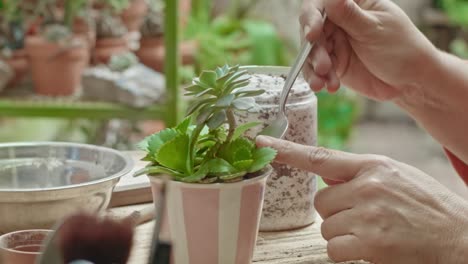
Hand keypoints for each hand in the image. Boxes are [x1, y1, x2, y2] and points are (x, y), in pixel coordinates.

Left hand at [257, 136, 467, 263]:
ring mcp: (367, 215)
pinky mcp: (369, 243)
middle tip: (364, 217)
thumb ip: (361, 174)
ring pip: (326, 227)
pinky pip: (334, 249)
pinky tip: (371, 247)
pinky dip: (347, 252)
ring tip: (374, 231)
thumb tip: (328, 180)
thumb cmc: (426, 206)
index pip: (321, 156)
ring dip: (343, 234)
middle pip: (320, 203)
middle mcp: (367, 186)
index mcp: (373, 166)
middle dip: (336, 213)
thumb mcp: (397, 176)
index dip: (288, 150)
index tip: (262, 142)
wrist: (458, 237)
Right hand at [300, 0, 438, 100]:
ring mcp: (335, 44)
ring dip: (314, 68)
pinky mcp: (334, 64)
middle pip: (311, 30)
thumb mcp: (375, 30)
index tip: (313, 34)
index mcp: (353, 4)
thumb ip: (350, 16)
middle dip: (314, 50)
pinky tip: (328, 87)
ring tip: (323, 82)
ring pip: (312, 52)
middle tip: (323, 66)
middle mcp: (340, 22)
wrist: (411, 81)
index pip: (321, 4)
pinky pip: (317, 70)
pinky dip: (319, 79)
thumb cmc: (402, 48)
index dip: (311, 17)